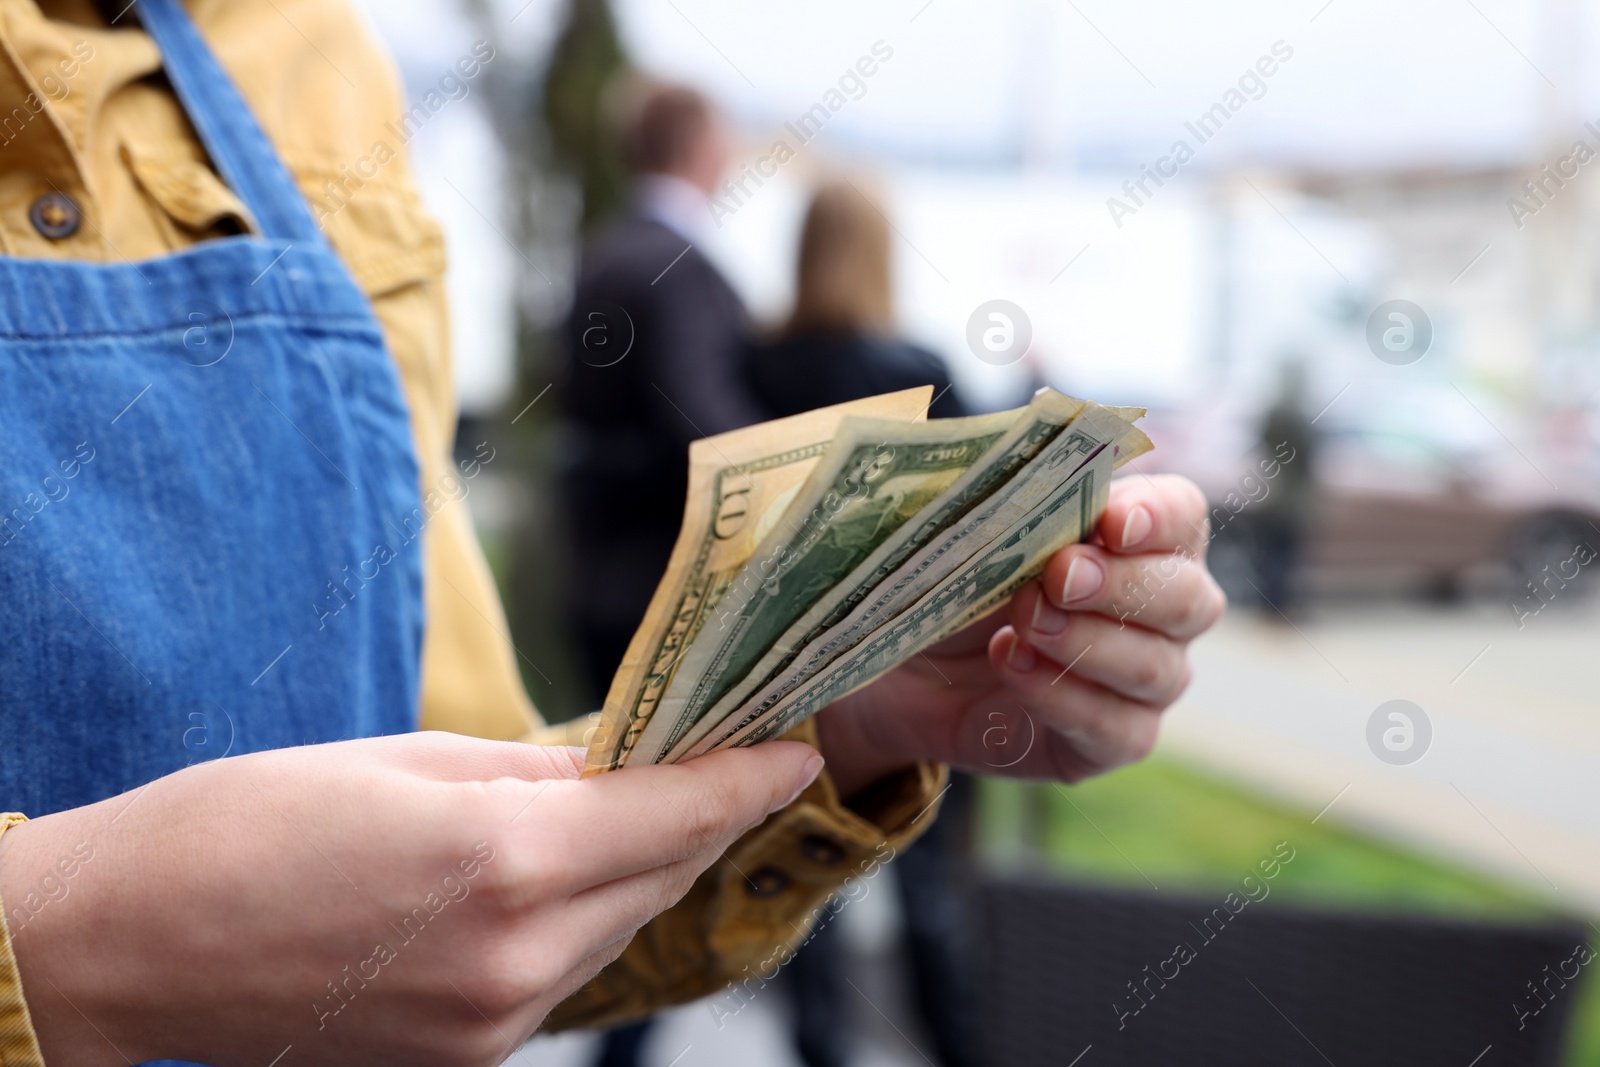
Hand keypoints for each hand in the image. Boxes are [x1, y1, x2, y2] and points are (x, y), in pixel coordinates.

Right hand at [0, 732, 821, 1066]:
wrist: (124, 948)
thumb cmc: (243, 822)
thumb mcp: (403, 759)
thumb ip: (533, 773)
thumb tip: (615, 767)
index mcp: (502, 861)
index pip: (674, 815)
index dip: (745, 778)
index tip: (792, 749)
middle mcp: (515, 958)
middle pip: (659, 874)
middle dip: (702, 813)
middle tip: (725, 754)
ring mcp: (493, 1023)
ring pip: (617, 927)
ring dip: (646, 865)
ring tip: (653, 802)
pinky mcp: (467, 1055)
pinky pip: (563, 972)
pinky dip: (585, 915)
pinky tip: (571, 871)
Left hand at [817, 474, 1222, 793]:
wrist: (902, 665)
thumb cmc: (951, 576)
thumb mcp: (966, 522)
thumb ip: (1004, 485)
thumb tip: (1025, 439)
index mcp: (1142, 535)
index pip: (1184, 516)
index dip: (1158, 517)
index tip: (1111, 521)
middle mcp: (1163, 609)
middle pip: (1187, 598)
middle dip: (1122, 584)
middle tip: (1058, 575)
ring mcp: (1145, 680)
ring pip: (1158, 670)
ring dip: (1088, 643)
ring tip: (1023, 623)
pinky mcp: (1111, 740)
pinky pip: (1118, 729)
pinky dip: (1065, 698)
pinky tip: (1013, 665)